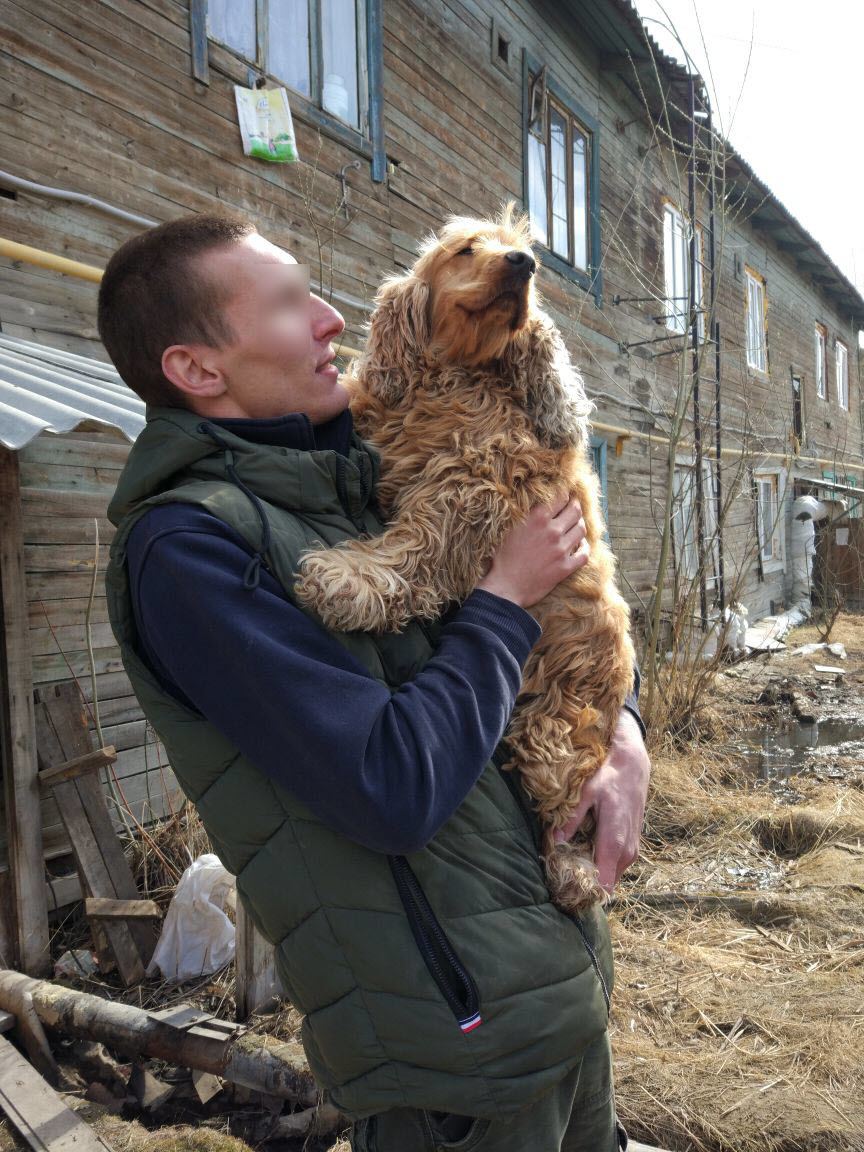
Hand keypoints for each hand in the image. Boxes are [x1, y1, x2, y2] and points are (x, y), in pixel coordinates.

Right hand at [477, 494, 588, 608]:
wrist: (505, 587)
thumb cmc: (502, 558)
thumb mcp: (509, 529)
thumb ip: (525, 515)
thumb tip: (536, 504)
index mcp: (537, 518)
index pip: (560, 497)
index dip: (564, 495)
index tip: (564, 496)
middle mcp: (552, 531)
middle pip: (575, 511)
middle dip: (575, 506)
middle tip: (573, 507)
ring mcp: (561, 550)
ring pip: (581, 530)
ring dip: (580, 525)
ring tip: (576, 525)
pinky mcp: (565, 567)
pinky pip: (584, 554)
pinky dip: (584, 548)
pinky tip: (580, 546)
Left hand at [554, 709, 649, 894]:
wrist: (634, 766)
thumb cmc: (609, 778)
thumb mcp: (586, 794)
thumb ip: (571, 819)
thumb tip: (555, 840)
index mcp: (613, 842)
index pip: (603, 883)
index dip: (585, 891)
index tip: (566, 890)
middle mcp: (626, 852)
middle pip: (606, 884)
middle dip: (586, 883)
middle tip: (563, 876)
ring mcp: (632, 851)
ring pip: (612, 876)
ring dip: (594, 874)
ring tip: (572, 864)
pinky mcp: (634, 847)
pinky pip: (617, 866)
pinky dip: (602, 865)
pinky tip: (586, 853)